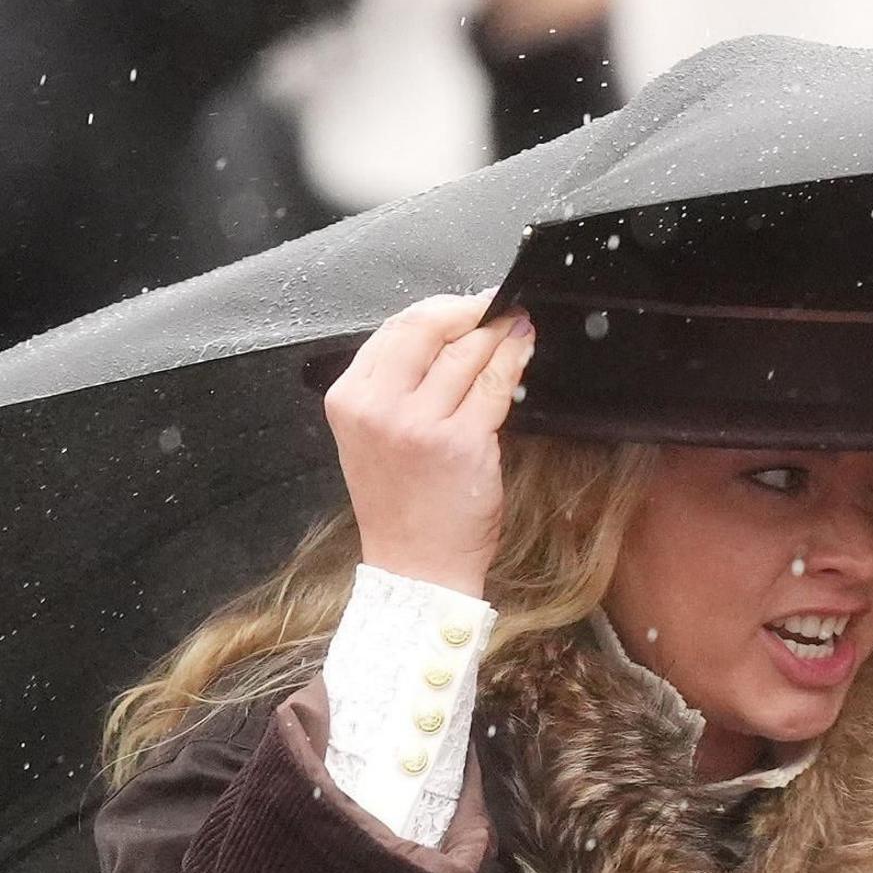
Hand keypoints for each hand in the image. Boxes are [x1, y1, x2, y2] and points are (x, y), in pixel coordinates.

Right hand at [325, 292, 533, 598]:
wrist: (415, 566)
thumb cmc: (400, 505)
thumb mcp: (375, 435)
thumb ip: (397, 384)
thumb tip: (447, 333)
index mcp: (350, 399)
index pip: (394, 329)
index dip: (438, 308)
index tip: (465, 306)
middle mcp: (379, 407)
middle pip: (429, 329)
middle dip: (469, 310)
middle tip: (495, 306)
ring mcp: (421, 425)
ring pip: (466, 353)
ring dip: (498, 331)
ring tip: (516, 323)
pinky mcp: (463, 442)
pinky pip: (495, 384)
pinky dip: (513, 359)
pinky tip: (522, 348)